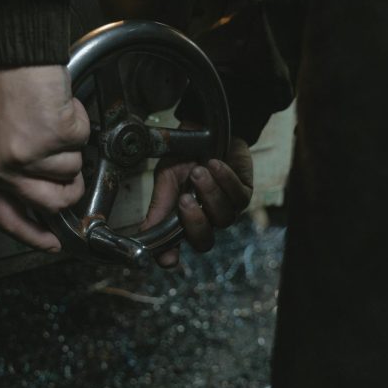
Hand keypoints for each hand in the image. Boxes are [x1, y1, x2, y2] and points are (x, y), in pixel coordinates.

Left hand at [0, 65, 89, 251]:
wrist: (10, 53)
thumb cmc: (0, 86)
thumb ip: (7, 170)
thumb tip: (39, 193)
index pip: (8, 219)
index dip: (34, 235)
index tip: (51, 242)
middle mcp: (4, 169)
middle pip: (54, 202)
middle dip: (71, 188)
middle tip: (70, 166)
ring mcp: (31, 155)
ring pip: (73, 169)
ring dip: (71, 144)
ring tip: (50, 119)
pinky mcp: (56, 136)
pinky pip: (83, 139)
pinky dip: (77, 120)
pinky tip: (57, 105)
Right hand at [141, 136, 253, 266]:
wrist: (203, 129)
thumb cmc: (183, 157)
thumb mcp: (165, 179)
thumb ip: (159, 206)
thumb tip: (143, 236)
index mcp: (182, 220)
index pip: (176, 248)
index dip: (171, 256)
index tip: (168, 258)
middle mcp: (206, 220)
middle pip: (204, 242)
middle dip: (195, 222)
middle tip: (184, 198)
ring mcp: (227, 209)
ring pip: (223, 218)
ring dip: (210, 193)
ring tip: (199, 170)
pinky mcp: (244, 193)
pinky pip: (238, 196)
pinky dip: (225, 179)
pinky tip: (215, 163)